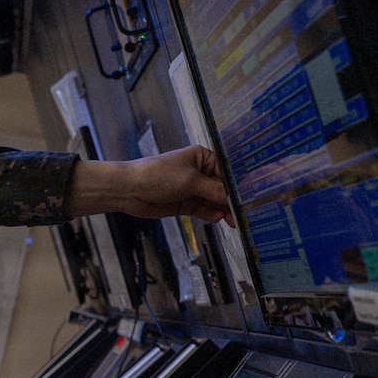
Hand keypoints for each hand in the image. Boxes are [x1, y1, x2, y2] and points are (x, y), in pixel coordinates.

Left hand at [66, 147, 230, 223]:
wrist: (129, 190)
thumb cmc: (156, 175)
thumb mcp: (190, 181)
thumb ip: (213, 191)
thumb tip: (232, 200)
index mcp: (203, 157)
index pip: (227, 172)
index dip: (237, 186)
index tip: (248, 197)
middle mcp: (199, 172)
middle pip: (222, 189)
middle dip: (231, 201)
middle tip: (242, 213)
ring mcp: (192, 189)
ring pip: (214, 201)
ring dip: (223, 210)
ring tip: (233, 220)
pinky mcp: (184, 203)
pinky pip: (203, 210)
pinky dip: (210, 214)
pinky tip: (218, 218)